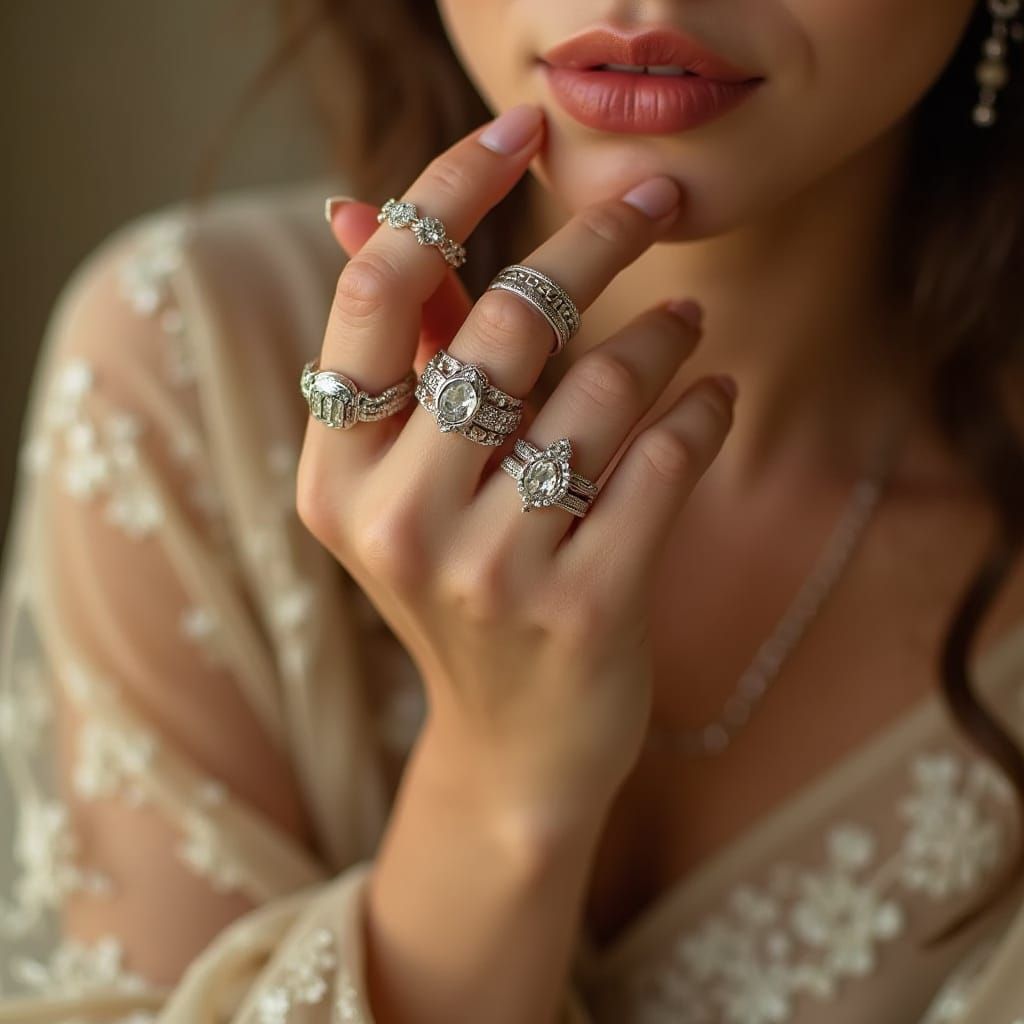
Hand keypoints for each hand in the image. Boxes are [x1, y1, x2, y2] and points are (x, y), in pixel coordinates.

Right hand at [298, 103, 735, 841]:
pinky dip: (700, 412)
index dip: (446, 189)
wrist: (513, 745)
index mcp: (338, 474)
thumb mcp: (413, 478)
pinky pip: (661, 464)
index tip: (519, 125)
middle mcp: (397, 519)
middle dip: (594, 239)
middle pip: (504, 323)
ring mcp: (488, 571)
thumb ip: (403, 350)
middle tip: (657, 198)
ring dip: (663, 334)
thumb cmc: (464, 586)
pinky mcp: (582, 609)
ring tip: (688, 319)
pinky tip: (712, 396)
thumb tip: (352, 205)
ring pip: (598, 391)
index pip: (377, 293)